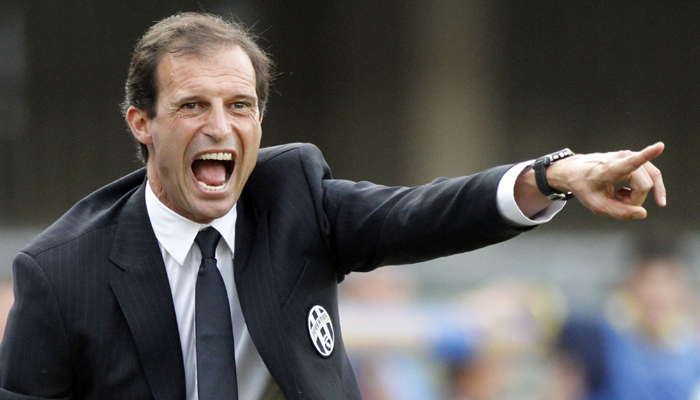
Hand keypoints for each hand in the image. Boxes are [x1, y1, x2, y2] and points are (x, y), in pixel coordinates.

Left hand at [547, 142, 665, 218]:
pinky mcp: (632, 157)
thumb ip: (619, 212)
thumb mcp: (597, 205)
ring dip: (639, 194)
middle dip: (636, 200)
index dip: (647, 155)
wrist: (574, 171)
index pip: (631, 162)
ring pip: (650, 180)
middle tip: (618, 202)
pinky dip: (643, 188)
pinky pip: (649, 174)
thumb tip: (643, 213)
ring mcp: (628, 155)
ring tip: (621, 197)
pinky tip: (625, 193)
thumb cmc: (584, 186)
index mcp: (610, 169)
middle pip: (645, 185)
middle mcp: (621, 158)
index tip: (660, 146)